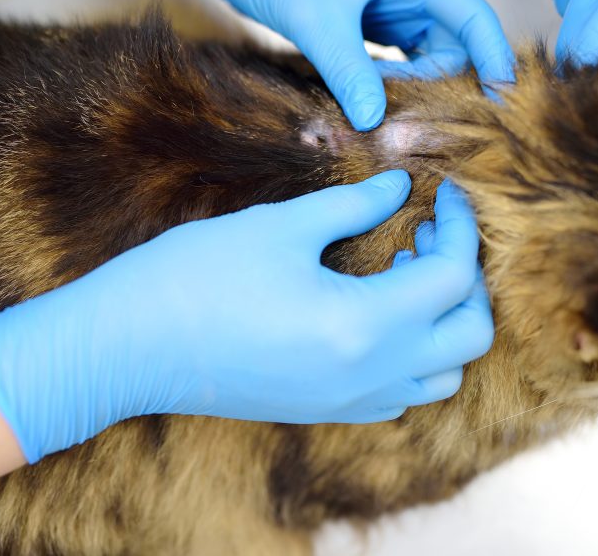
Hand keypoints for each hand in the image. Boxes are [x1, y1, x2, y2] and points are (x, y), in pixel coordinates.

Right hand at [0, 172, 493, 462]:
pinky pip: (402, 392)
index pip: (453, 279)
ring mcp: (348, 402)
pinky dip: (415, 352)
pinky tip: (377, 310)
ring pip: (442, 374)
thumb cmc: (196, 278)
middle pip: (469, 336)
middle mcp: (369, 376)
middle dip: (467, 280)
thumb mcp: (281, 227)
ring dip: (445, 321)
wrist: (128, 348)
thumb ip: (354, 205)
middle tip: (430, 233)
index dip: (462, 229)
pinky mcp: (325, 410)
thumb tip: (400, 186)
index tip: (447, 195)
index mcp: (364, 326)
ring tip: (405, 270)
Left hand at [131, 0, 514, 129]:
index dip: (494, 62)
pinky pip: (397, 64)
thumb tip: (375, 124)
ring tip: (398, 126)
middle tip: (421, 131)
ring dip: (415, 93)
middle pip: (453, 47)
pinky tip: (377, 112)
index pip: (475, 19)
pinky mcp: (369, 26)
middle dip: (443, 89)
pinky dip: (391, 88)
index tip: (503, 106)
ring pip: (425, 60)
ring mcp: (392, 6)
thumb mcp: (317, 19)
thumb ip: (350, 72)